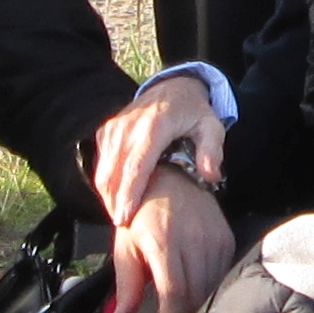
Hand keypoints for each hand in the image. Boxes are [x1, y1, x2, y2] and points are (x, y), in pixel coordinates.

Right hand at [89, 73, 227, 224]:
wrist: (173, 85)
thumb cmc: (194, 111)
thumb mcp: (212, 126)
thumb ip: (212, 151)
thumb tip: (210, 176)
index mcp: (153, 125)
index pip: (136, 165)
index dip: (129, 193)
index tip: (124, 217)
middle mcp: (128, 125)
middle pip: (114, 172)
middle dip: (114, 202)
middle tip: (121, 226)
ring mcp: (114, 127)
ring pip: (103, 170)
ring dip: (108, 195)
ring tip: (119, 218)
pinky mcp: (106, 131)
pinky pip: (101, 163)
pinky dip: (106, 183)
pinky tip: (116, 200)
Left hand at [109, 172, 237, 312]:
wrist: (169, 176)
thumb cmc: (140, 214)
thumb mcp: (125, 246)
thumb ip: (126, 285)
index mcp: (162, 242)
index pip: (173, 293)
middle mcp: (192, 240)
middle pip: (195, 295)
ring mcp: (213, 239)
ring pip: (211, 288)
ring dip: (199, 311)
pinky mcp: (226, 238)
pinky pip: (223, 274)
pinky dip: (212, 292)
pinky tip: (199, 301)